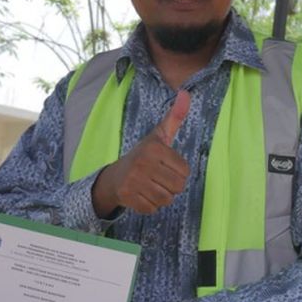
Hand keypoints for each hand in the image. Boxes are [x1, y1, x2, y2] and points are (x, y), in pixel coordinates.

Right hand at [91, 91, 190, 216]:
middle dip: (171, 186)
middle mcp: (143, 163)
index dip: (178, 172)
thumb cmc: (144, 155)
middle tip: (158, 178)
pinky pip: (152, 209)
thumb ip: (175, 117)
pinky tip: (141, 195)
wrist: (114, 176)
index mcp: (154, 148)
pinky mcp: (128, 197)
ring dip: (161, 197)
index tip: (164, 166)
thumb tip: (186, 93)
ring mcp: (134, 181)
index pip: (185, 172)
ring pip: (166, 200)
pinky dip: (149, 205)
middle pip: (177, 187)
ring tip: (150, 186)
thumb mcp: (159, 135)